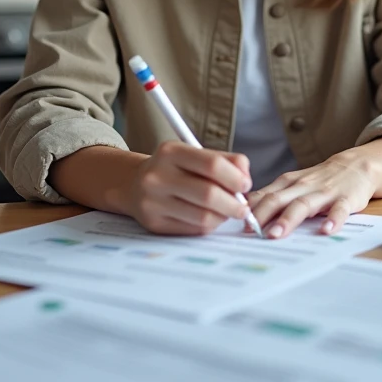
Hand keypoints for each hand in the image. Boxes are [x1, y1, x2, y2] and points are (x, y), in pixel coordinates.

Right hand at [126, 142, 252, 235]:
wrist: (134, 184)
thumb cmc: (175, 168)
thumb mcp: (195, 155)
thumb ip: (226, 160)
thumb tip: (246, 178)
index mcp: (170, 152)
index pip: (212, 165)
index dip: (236, 177)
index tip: (246, 185)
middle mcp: (157, 176)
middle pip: (209, 194)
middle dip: (234, 203)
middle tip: (243, 207)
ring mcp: (153, 202)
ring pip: (203, 217)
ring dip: (223, 217)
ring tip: (226, 212)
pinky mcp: (154, 224)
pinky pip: (193, 229)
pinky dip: (209, 225)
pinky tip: (210, 217)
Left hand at [246, 150, 376, 239]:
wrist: (356, 165)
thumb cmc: (319, 180)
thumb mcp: (293, 185)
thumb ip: (272, 198)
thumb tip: (243, 217)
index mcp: (287, 183)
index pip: (263, 195)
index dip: (248, 209)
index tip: (233, 223)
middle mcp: (302, 186)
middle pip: (278, 199)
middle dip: (262, 215)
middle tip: (250, 232)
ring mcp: (324, 192)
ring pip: (303, 204)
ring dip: (288, 219)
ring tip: (276, 234)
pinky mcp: (346, 198)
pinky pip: (339, 209)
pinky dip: (333, 219)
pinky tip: (326, 230)